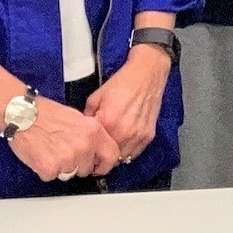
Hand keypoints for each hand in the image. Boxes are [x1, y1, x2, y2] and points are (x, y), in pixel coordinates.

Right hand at [8, 97, 121, 182]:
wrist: (23, 115)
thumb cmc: (47, 114)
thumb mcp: (79, 119)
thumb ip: (91, 135)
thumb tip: (97, 149)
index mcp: (94, 132)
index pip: (111, 156)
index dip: (105, 164)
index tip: (99, 167)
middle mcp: (83, 146)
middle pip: (86, 168)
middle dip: (77, 164)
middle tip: (65, 153)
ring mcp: (67, 159)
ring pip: (69, 173)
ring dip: (61, 167)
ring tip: (51, 150)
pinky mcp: (49, 168)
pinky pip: (51, 176)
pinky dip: (46, 169)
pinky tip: (42, 154)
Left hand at [83, 46, 171, 161]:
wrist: (146, 73)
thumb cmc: (121, 83)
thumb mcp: (95, 98)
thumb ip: (88, 118)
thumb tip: (83, 133)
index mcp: (107, 122)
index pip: (93, 149)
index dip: (87, 153)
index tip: (85, 154)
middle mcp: (124, 132)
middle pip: (108, 158)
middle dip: (100, 159)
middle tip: (95, 155)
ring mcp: (138, 135)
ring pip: (122, 158)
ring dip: (114, 157)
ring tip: (108, 152)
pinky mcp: (149, 134)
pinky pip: (135, 153)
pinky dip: (127, 152)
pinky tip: (121, 145)